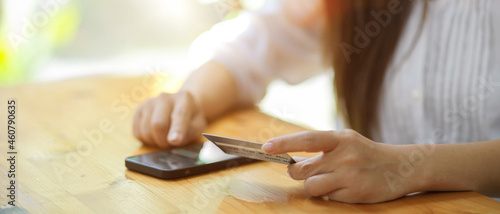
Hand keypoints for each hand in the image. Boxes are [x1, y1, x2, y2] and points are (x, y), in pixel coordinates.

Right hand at [133, 91, 206, 147]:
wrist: (180, 105)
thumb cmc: (190, 119)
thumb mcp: (198, 125)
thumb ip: (189, 133)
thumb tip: (174, 141)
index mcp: (184, 99)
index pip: (179, 115)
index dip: (176, 130)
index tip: (174, 141)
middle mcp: (165, 97)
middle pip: (158, 124)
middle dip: (164, 141)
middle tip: (170, 144)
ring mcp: (149, 102)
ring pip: (146, 131)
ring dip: (155, 141)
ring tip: (164, 137)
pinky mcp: (139, 110)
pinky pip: (137, 133)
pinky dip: (146, 139)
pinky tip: (155, 134)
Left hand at [262, 130, 416, 202]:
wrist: (402, 167)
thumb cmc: (366, 153)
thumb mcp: (346, 142)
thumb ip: (321, 150)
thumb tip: (291, 161)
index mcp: (341, 138)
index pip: (307, 139)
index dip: (284, 143)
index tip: (266, 147)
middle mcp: (345, 155)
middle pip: (302, 169)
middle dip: (298, 173)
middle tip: (309, 171)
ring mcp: (350, 175)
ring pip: (311, 186)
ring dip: (315, 186)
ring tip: (330, 180)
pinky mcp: (356, 193)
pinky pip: (328, 198)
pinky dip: (331, 195)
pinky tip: (345, 188)